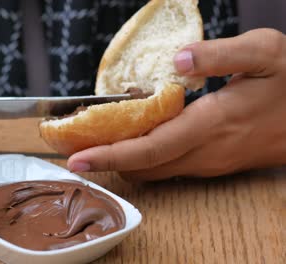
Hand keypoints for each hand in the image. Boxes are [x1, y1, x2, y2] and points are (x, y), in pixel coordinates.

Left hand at [67, 28, 285, 180]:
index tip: (77, 158)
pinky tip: (132, 137)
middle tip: (73, 146)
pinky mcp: (211, 164)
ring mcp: (208, 163)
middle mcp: (204, 153)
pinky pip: (167, 166)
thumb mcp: (265, 54)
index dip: (110, 156)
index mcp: (211, 125)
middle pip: (142, 166)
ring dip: (121, 159)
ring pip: (153, 170)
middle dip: (105, 159)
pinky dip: (142, 157)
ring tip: (94, 140)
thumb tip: (179, 60)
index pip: (149, 149)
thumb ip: (221, 54)